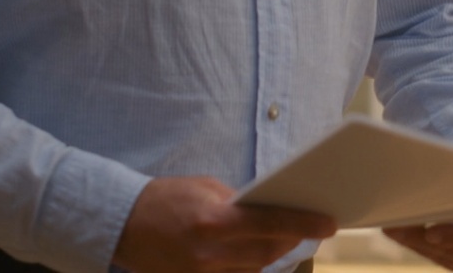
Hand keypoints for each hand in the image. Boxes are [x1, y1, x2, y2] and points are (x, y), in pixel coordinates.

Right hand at [113, 175, 336, 272]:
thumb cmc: (166, 198)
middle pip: (267, 253)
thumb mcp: (204, 188)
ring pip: (253, 270)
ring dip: (269, 255)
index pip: (270, 223)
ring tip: (281, 240)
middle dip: (290, 241)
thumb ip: (236, 202)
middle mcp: (211, 253)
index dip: (302, 224)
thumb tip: (266, 212)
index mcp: (214, 220)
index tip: (329, 223)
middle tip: (309, 230)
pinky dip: (247, 266)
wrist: (123, 223)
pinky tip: (251, 254)